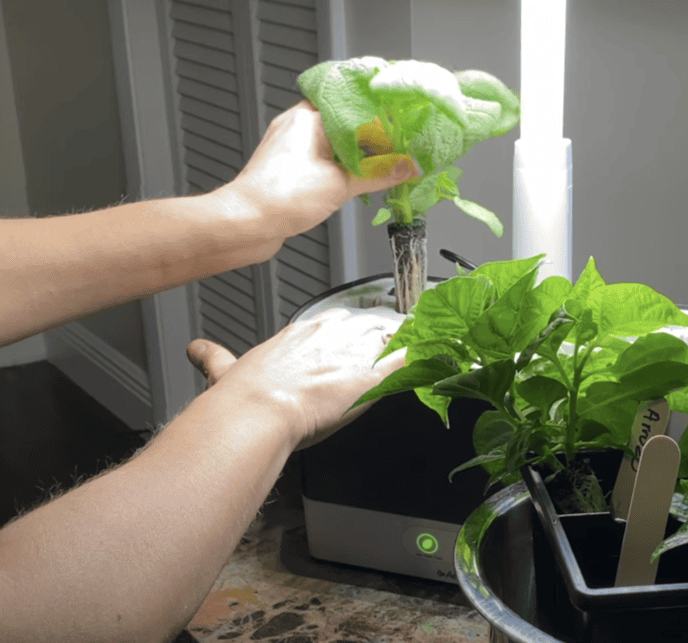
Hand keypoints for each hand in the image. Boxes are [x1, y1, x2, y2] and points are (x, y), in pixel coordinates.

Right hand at [185, 308, 405, 449]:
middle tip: (393, 350)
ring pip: (391, 338)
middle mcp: (330, 335)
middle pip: (370, 325)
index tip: (357, 341)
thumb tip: (197, 349)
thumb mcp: (226, 369)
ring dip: (404, 347)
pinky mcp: (370, 376)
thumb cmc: (243, 397)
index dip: (352, 333)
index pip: (339, 321)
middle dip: (382, 338)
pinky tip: (432, 360)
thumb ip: (214, 357)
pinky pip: (406, 362)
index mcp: (301, 332)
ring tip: (419, 353)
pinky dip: (421, 360)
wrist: (255, 413)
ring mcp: (352, 354)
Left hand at [221, 100, 418, 242]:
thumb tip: (407, 167)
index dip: (384, 121)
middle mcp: (297, 124)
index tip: (403, 134)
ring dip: (357, 156)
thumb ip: (380, 174)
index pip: (357, 108)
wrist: (245, 223)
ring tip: (378, 171)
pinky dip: (341, 167)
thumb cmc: (279, 198)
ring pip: (334, 142)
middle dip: (372, 141)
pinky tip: (353, 182)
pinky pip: (322, 158)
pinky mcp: (287, 164)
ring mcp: (290, 144)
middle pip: (347, 124)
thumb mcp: (341, 185)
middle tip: (396, 156)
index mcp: (310, 117)